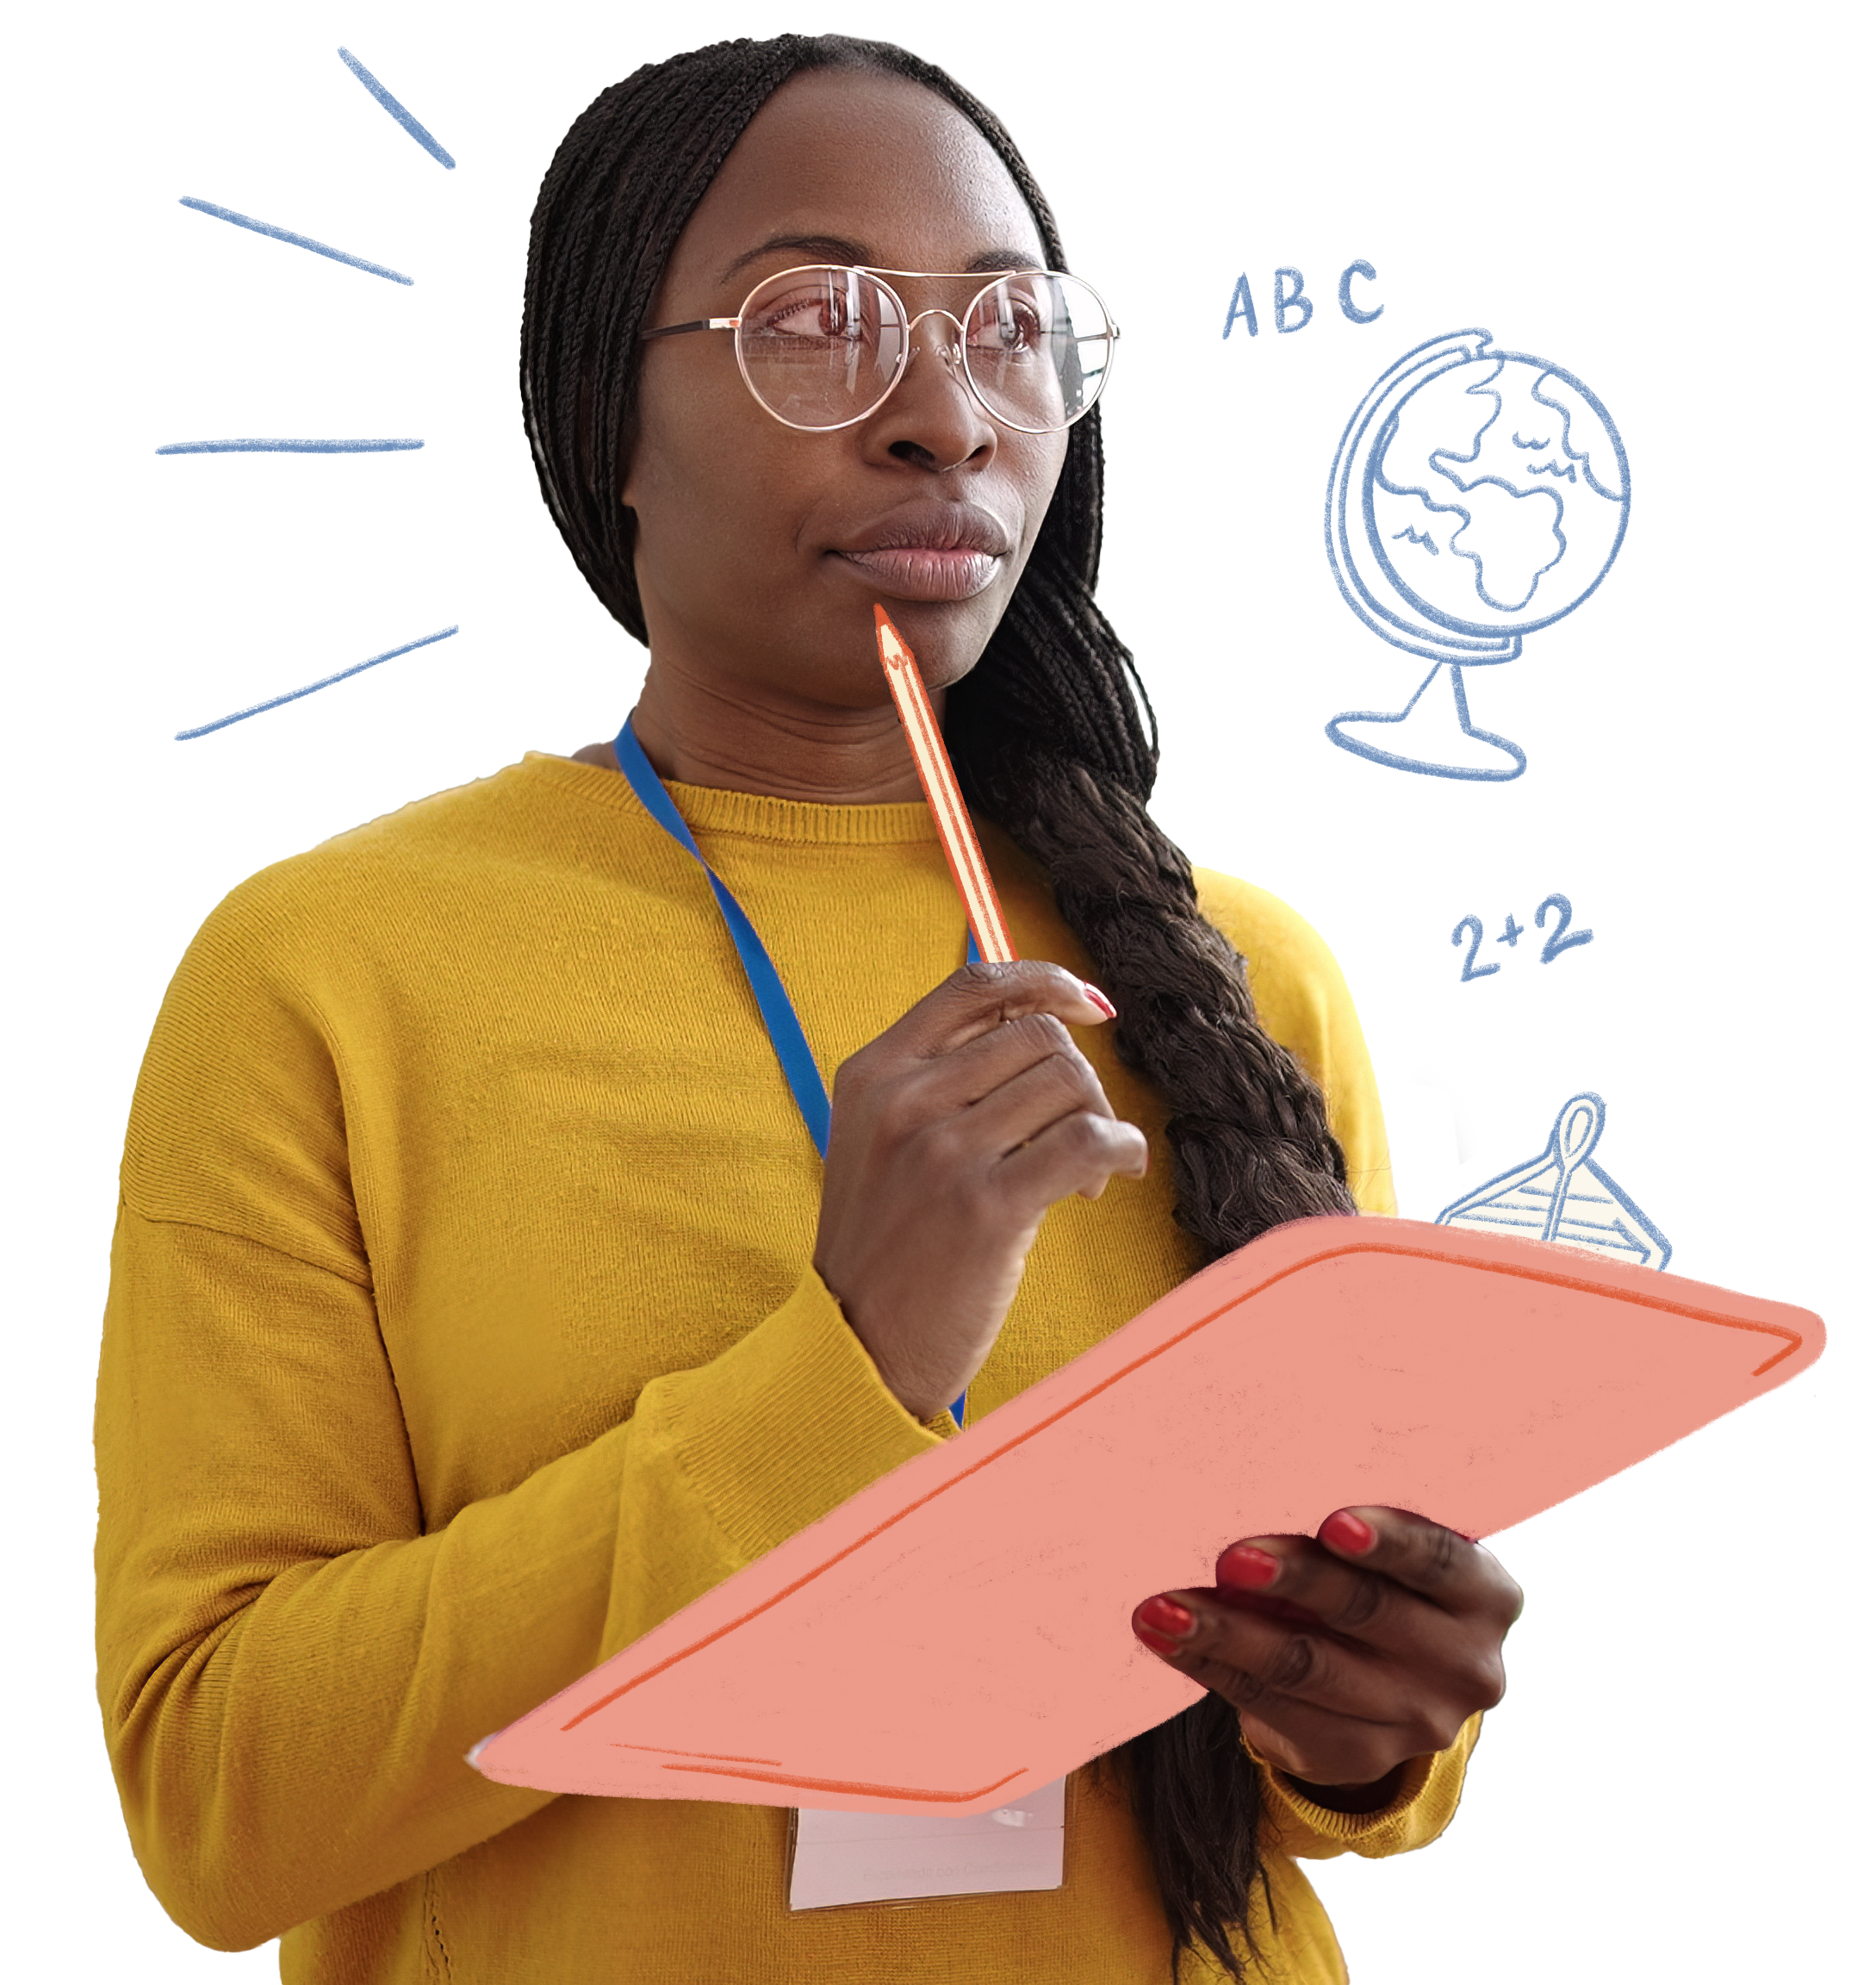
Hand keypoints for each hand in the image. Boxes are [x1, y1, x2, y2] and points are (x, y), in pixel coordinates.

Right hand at [814, 959, 1148, 1421]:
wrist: (857, 1346)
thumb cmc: (886, 1245)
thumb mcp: (879, 1141)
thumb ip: (938, 1080)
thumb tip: (1044, 1021)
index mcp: (873, 1074)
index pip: (970, 986)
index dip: (1043, 981)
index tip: (1086, 1003)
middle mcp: (903, 1103)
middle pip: (1036, 1036)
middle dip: (1077, 1078)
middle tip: (1077, 1132)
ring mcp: (942, 1154)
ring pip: (1068, 1084)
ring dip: (1097, 1120)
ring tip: (1084, 1172)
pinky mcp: (986, 1209)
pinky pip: (1087, 1141)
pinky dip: (1121, 1149)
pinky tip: (1115, 1175)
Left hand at [1131, 1507, 1521, 1801]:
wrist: (1392, 1676)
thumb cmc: (1380, 1576)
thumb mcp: (1391, 1550)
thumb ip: (1349, 1528)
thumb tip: (1255, 1480)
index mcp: (1483, 1596)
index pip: (1439, 1561)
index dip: (1388, 1541)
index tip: (1332, 1522)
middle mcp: (1464, 1666)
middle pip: (1366, 1613)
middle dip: (1292, 1582)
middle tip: (1230, 1558)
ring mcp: (1414, 1723)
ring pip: (1307, 1670)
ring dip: (1227, 1633)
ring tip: (1163, 1606)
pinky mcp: (1355, 1756)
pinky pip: (1270, 1709)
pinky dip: (1210, 1666)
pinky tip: (1166, 1637)